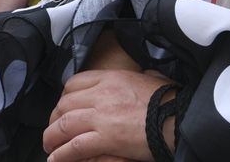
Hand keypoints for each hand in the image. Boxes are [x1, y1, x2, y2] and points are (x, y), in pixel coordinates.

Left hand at [43, 68, 173, 161]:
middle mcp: (101, 94)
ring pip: (62, 125)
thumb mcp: (152, 78)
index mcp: (111, 78)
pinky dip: (61, 154)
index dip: (64, 97)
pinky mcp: (104, 138)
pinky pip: (73, 147)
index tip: (64, 108)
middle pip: (64, 105)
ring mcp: (101, 117)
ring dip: (52, 138)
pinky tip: (56, 159)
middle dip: (54, 119)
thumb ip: (138, 78)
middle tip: (54, 131)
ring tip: (50, 147)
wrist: (179, 117)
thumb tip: (144, 76)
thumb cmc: (170, 101)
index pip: (74, 83)